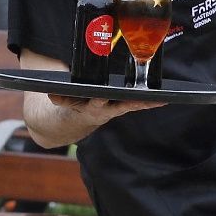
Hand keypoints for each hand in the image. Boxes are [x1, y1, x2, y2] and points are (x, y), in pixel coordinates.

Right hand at [49, 95, 165, 127]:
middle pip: (122, 105)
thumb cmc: (72, 105)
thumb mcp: (64, 102)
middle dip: (134, 102)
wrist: (76, 121)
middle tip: (147, 99)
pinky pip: (138, 104)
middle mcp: (107, 110)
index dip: (100, 100)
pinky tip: (165, 99)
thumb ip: (59, 98)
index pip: (97, 103)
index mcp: (91, 108)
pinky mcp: (123, 106)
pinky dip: (150, 102)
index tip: (103, 96)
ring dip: (147, 103)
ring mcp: (116, 109)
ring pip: (133, 105)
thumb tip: (51, 94)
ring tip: (163, 99)